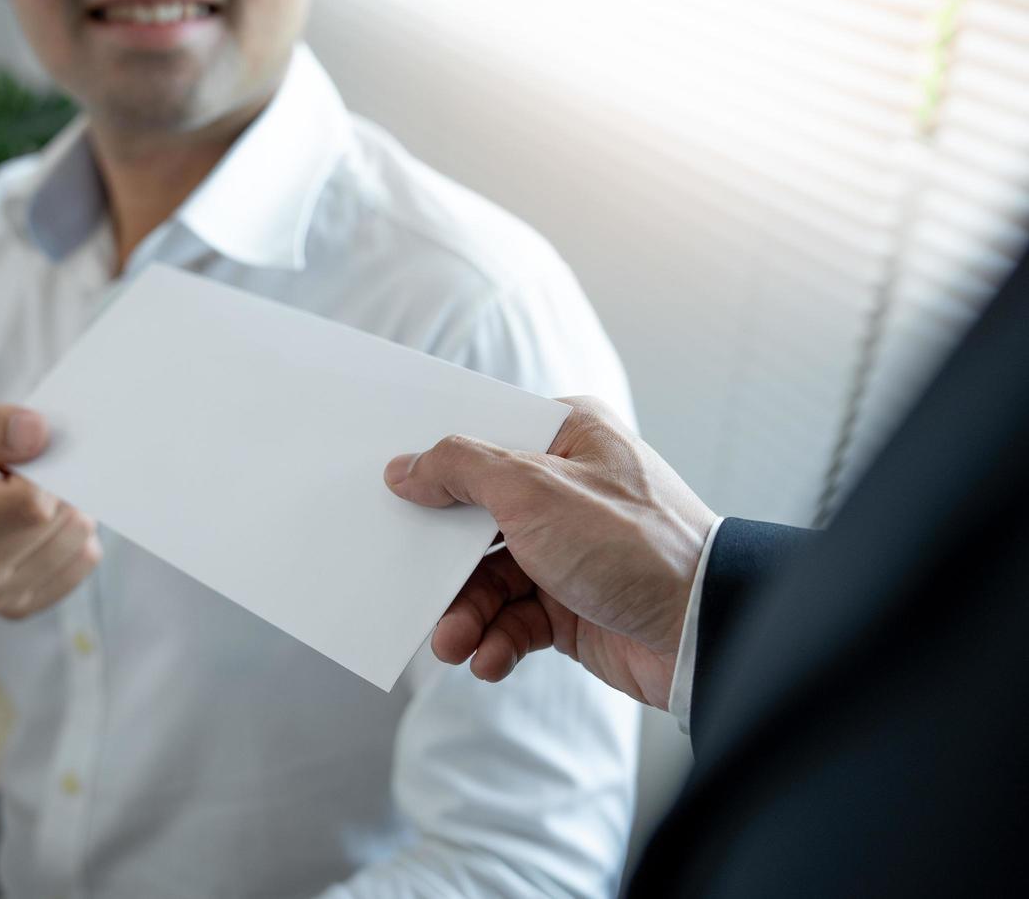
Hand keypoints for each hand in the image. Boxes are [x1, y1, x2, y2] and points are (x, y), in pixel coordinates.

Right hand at [0, 390, 101, 619]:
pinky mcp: (21, 605)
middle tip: (18, 470)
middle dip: (55, 482)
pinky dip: (70, 532)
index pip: (31, 503)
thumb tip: (38, 433)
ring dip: (66, 505)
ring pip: (79, 538)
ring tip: (22, 493)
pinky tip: (34, 520)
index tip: (20, 451)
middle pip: (58, 519)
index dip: (41, 466)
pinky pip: (84, 559)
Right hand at [384, 397, 716, 710]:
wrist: (701, 631)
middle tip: (415, 587)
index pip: (483, 440)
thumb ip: (460, 469)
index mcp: (566, 437)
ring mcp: (567, 549)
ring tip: (454, 642)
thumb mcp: (532, 488)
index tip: (395, 491)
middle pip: (474, 518)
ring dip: (467, 614)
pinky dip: (497, 640)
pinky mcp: (570, 604)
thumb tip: (407, 467)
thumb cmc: (633, 543)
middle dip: (445, 565)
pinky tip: (491, 658)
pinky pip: (513, 619)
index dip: (436, 468)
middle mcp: (565, 489)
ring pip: (489, 578)